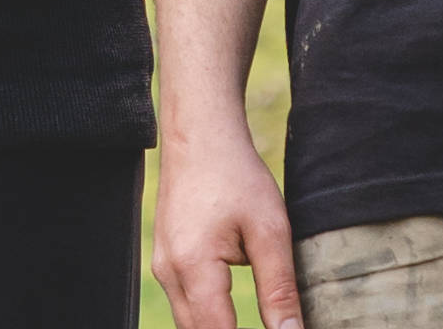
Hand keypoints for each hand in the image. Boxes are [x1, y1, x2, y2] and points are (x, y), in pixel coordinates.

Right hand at [150, 130, 301, 328]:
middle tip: (270, 328)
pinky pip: (184, 302)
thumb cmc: (235, 174)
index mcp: (193, 266)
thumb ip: (279, 289)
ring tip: (251, 321)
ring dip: (217, 328)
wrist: (199, 133)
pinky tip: (232, 311)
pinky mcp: (166, 257)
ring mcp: (162, 264)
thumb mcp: (270, 230)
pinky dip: (207, 315)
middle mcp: (168, 271)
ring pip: (187, 322)